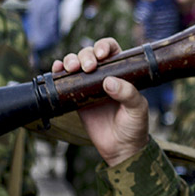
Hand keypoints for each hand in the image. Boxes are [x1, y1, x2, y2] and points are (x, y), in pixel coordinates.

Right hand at [53, 37, 149, 165]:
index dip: (104, 47)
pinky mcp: (76, 99)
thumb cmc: (135, 126)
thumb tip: (108, 82)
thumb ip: (127, 94)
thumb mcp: (137, 108)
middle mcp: (103, 75)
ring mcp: (88, 86)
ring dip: (70, 60)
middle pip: (89, 54)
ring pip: (75, 64)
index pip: (111, 50)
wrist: (121, 148)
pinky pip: (64, 82)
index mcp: (121, 72)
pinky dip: (58, 72)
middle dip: (85, 55)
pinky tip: (57, 69)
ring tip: (72, 68)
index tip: (101, 55)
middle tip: (88, 68)